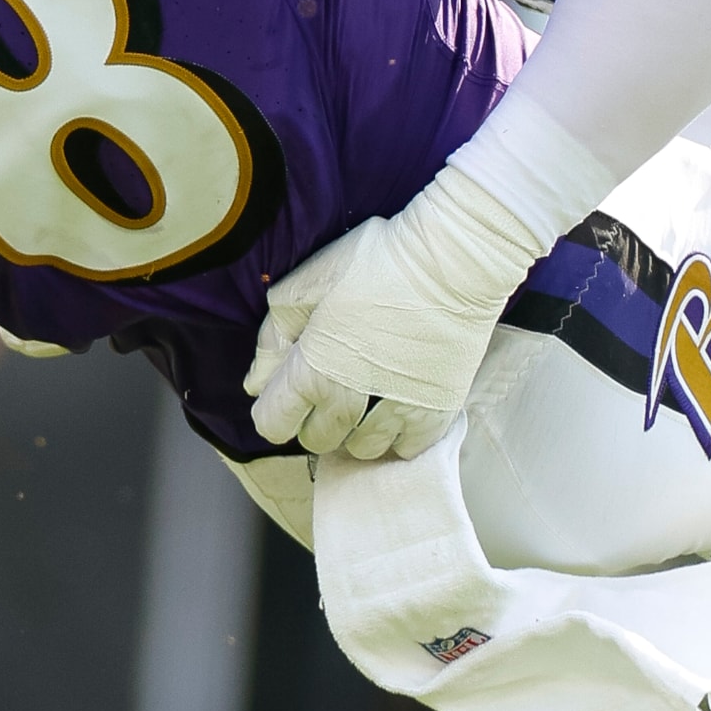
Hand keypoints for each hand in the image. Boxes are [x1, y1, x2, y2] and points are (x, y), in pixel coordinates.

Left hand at [245, 220, 417, 456]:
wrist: (454, 262)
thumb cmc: (379, 261)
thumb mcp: (311, 281)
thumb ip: (276, 333)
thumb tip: (256, 381)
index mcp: (312, 370)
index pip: (273, 424)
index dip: (276, 408)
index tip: (290, 389)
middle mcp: (349, 402)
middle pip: (317, 440)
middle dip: (316, 418)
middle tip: (333, 385)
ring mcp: (394, 413)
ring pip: (362, 449)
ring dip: (358, 431)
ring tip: (369, 398)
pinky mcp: (435, 414)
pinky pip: (406, 449)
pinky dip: (400, 435)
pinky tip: (400, 406)